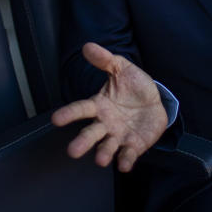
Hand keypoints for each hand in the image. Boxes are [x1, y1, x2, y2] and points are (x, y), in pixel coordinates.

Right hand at [52, 42, 168, 171]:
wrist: (155, 101)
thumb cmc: (133, 85)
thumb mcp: (122, 68)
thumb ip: (105, 60)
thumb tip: (88, 46)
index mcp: (99, 105)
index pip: (81, 109)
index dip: (69, 114)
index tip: (56, 119)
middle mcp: (105, 124)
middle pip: (91, 134)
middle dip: (82, 142)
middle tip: (72, 151)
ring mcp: (119, 136)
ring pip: (108, 147)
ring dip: (104, 154)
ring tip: (101, 159)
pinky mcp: (134, 146)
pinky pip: (128, 155)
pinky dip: (125, 160)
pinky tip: (124, 164)